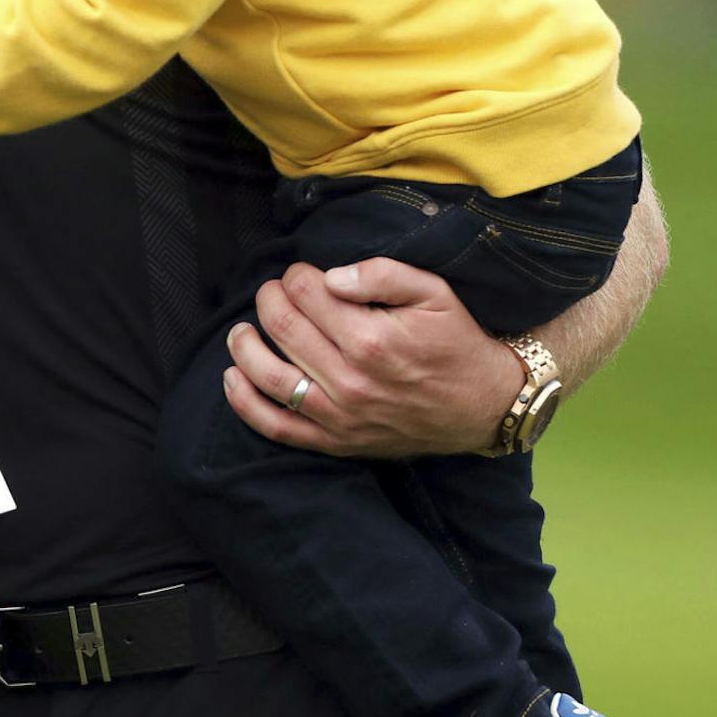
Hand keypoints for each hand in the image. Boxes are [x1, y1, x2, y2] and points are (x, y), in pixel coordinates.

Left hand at [221, 259, 524, 458]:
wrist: (484, 406)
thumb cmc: (456, 342)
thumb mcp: (434, 292)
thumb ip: (382, 273)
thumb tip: (331, 276)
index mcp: (371, 339)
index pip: (304, 292)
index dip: (297, 274)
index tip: (305, 274)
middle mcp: (350, 380)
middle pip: (282, 326)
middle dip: (269, 299)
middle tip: (275, 292)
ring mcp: (340, 416)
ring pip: (268, 376)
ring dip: (244, 345)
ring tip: (243, 329)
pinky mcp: (336, 442)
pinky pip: (277, 428)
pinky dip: (245, 403)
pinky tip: (232, 377)